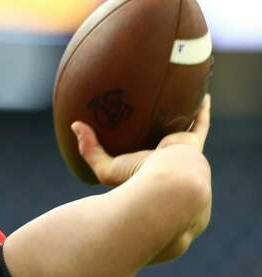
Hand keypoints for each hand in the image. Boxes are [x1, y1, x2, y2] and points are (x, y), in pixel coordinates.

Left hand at [72, 94, 211, 186]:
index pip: (135, 154)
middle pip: (156, 138)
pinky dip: (201, 109)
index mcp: (142, 165)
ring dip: (178, 114)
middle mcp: (161, 158)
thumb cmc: (136, 177)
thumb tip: (75, 125)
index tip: (124, 129)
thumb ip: (89, 149)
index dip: (130, 144)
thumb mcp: (105, 167)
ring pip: (179, 128)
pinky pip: (200, 122)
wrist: (169, 182)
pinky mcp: (193, 141)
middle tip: (147, 105)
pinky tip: (201, 94)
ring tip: (174, 97)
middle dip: (153, 125)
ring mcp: (179, 150)